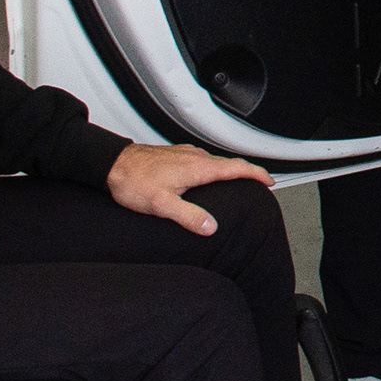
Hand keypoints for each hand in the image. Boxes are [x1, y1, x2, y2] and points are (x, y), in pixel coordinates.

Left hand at [108, 141, 273, 233]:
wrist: (111, 164)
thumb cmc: (133, 181)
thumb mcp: (162, 204)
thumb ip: (189, 216)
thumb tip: (210, 227)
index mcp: (197, 167)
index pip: (237, 167)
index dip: (257, 174)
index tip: (269, 181)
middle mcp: (194, 156)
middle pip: (229, 163)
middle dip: (247, 173)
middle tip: (258, 184)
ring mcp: (184, 153)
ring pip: (214, 161)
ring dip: (229, 170)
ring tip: (235, 182)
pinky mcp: (175, 155)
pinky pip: (201, 160)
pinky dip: (212, 169)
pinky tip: (204, 178)